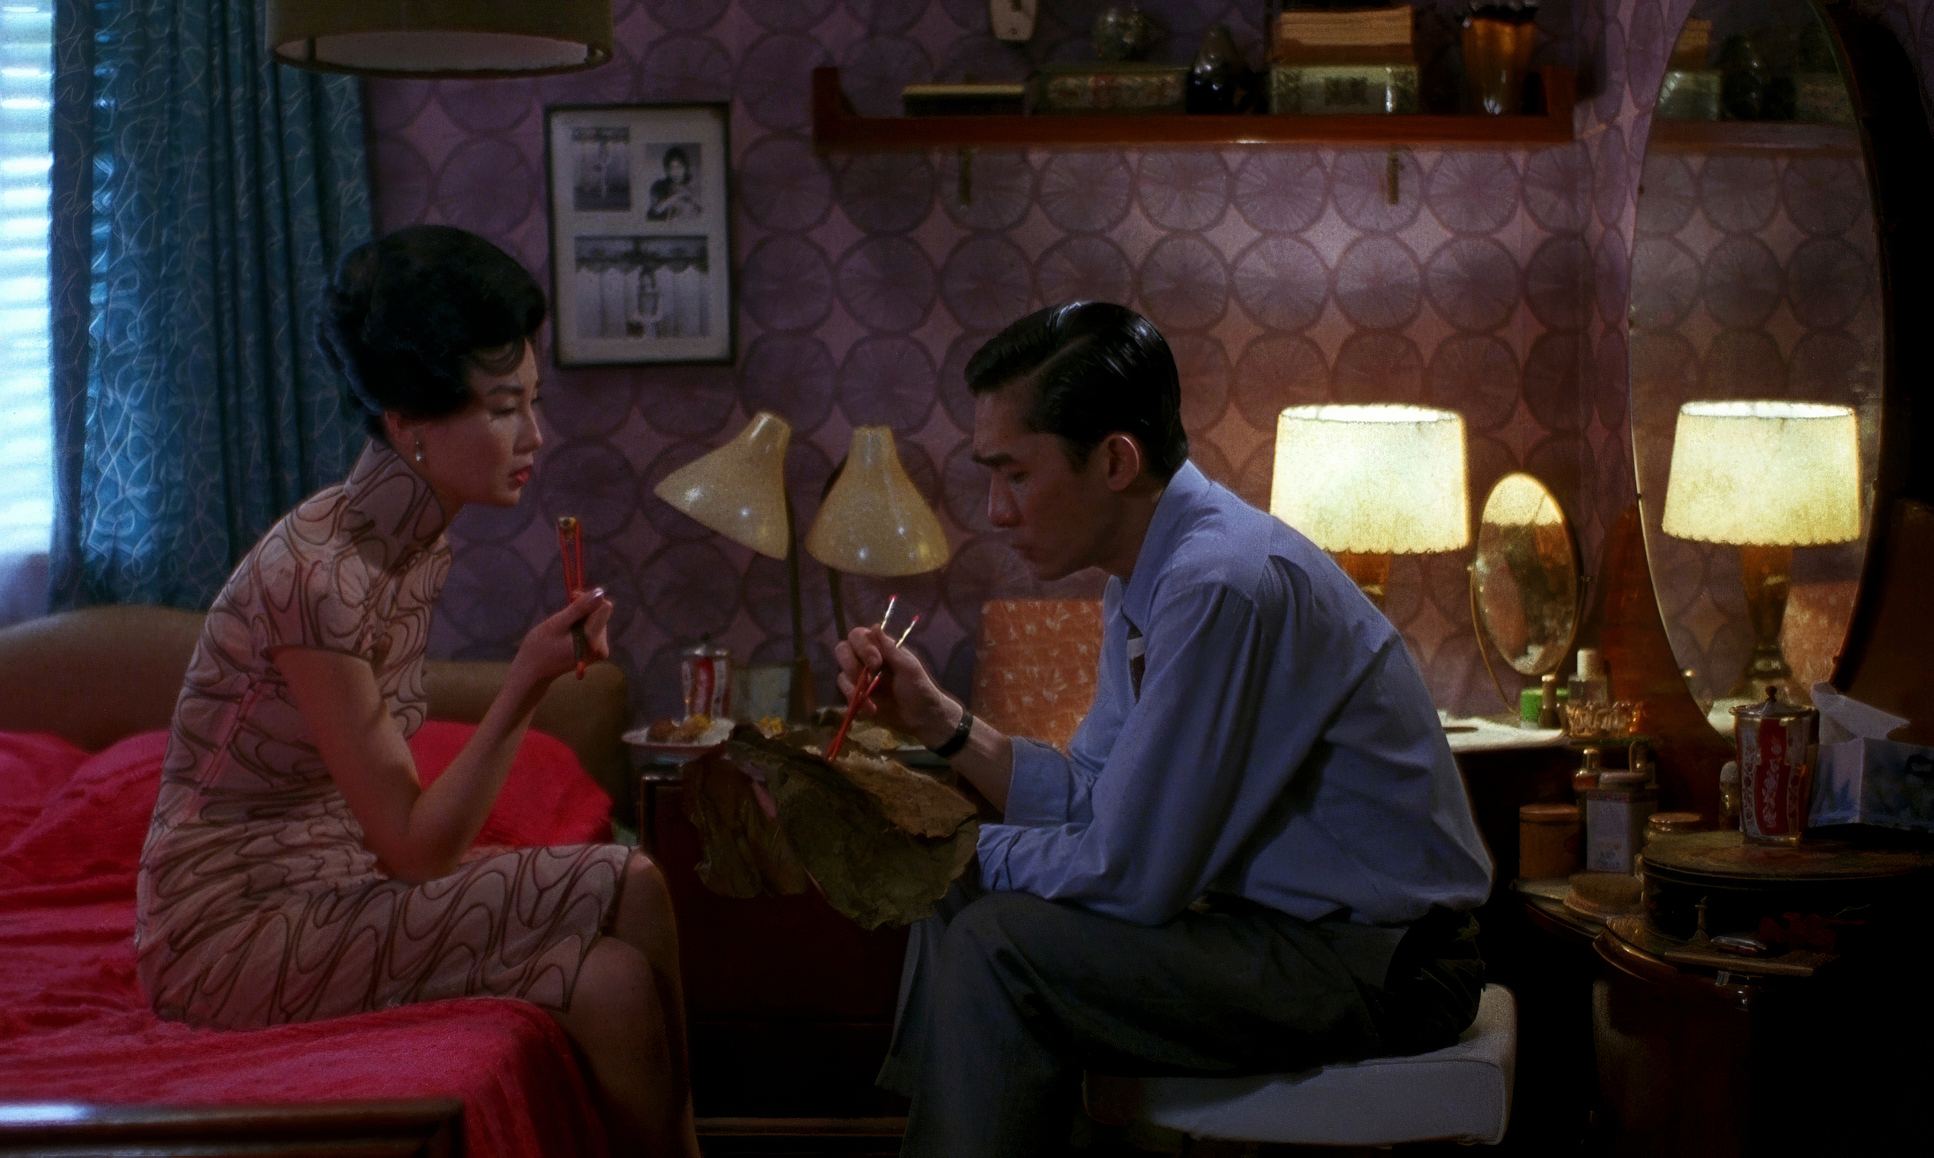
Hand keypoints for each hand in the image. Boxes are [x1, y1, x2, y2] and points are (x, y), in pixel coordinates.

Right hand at [516, 586, 612, 682]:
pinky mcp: (595, 653)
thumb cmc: (540, 647)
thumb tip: (600, 592)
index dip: (590, 599)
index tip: (572, 599)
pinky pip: (593, 631)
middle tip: (563, 615)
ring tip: (562, 629)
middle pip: (601, 615)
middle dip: (584, 610)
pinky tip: (567, 635)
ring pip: (597, 621)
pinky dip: (581, 627)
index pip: (605, 608)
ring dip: (581, 619)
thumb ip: (580, 608)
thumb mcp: (557, 623)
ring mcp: (599, 652)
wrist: (533, 672)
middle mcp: (601, 647)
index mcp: (592, 639)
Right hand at [835, 624, 956, 748]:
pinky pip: (844, 695)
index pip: (857, 636)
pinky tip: (872, 709)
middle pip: (842, 650)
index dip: (862, 647)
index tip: (876, 662)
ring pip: (842, 674)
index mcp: (879, 648)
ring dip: (854, 687)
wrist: (920, 717)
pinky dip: (856, 702)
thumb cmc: (918, 688)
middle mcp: (865, 660)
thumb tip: (875, 626)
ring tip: (871, 699)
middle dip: (852, 665)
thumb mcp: (908, 667)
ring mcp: (859, 678)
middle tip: (869, 678)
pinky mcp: (856, 696)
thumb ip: (890, 649)